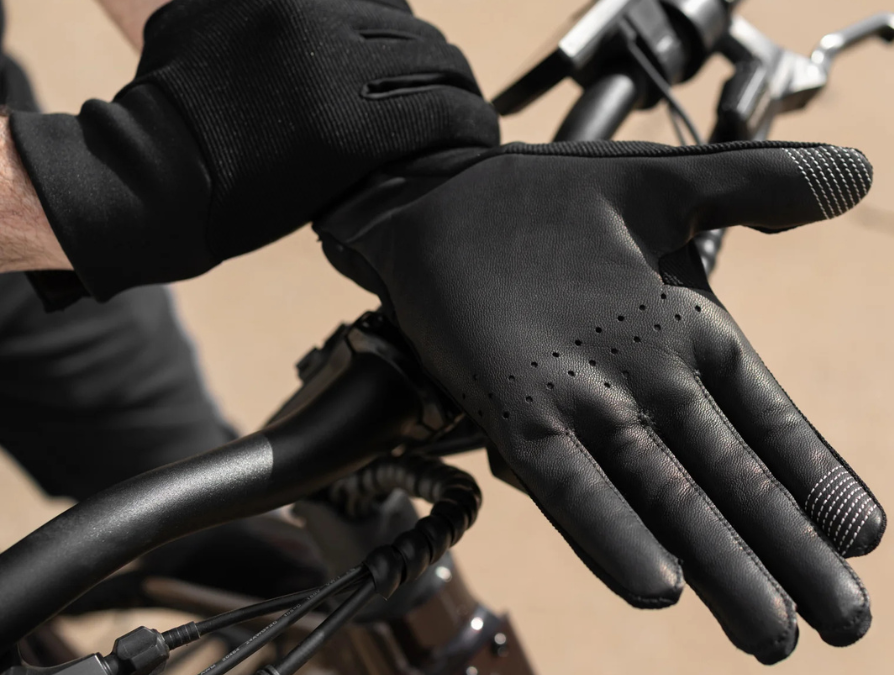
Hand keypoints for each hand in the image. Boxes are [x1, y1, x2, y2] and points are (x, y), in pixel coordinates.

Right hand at [9, 0, 495, 301]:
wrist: (149, 180)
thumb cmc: (171, 120)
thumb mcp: (199, 30)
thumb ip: (254, 14)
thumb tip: (294, 14)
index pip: (382, 6)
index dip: (410, 40)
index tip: (422, 66)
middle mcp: (309, 17)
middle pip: (414, 35)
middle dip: (444, 68)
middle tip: (460, 98)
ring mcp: (330, 68)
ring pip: (435, 68)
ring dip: (464, 94)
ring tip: (474, 119)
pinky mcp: (350, 126)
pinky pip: (438, 113)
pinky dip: (469, 122)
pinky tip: (478, 136)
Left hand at [317, 140, 886, 663]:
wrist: (441, 197)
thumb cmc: (551, 203)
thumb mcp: (664, 187)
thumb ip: (756, 186)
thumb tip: (859, 171)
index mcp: (690, 341)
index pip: (770, 422)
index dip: (817, 477)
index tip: (868, 535)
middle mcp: (648, 391)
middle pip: (733, 482)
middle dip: (790, 555)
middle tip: (848, 627)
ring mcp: (586, 410)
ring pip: (666, 501)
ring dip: (720, 571)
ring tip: (772, 638)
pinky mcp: (519, 416)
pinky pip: (572, 485)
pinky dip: (611, 535)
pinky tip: (657, 588)